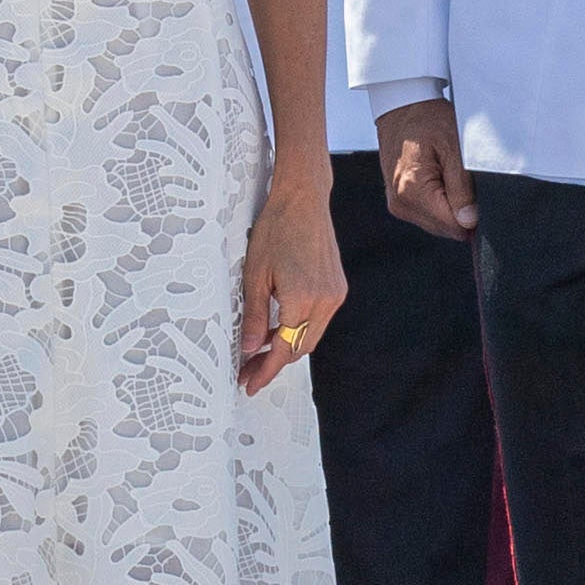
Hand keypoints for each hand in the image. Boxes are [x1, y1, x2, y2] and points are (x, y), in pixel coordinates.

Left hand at [239, 168, 345, 393]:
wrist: (303, 199)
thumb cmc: (275, 229)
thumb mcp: (254, 275)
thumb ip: (253, 316)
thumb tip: (248, 348)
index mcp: (302, 300)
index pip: (283, 350)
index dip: (265, 371)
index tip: (249, 384)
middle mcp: (325, 301)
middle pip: (300, 348)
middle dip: (274, 363)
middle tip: (248, 371)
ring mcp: (335, 294)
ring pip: (310, 336)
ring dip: (286, 346)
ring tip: (258, 351)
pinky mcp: (337, 287)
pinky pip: (317, 319)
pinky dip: (297, 328)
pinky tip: (276, 327)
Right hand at [376, 101, 475, 240]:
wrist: (402, 106)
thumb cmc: (427, 119)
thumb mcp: (454, 148)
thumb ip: (462, 189)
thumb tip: (469, 221)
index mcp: (412, 191)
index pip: (453, 226)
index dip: (473, 216)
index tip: (477, 193)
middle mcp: (400, 203)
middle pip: (445, 229)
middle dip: (461, 211)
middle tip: (462, 178)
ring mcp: (397, 204)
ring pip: (437, 224)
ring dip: (450, 206)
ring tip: (448, 173)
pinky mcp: (398, 200)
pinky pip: (427, 214)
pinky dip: (440, 202)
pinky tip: (440, 178)